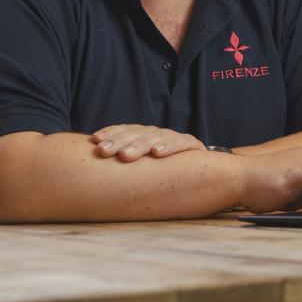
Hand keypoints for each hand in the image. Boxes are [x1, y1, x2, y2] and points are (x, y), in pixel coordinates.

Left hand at [90, 125, 204, 161]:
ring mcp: (175, 138)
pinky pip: (181, 143)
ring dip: (139, 145)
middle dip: (118, 141)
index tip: (94, 140)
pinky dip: (170, 147)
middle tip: (102, 151)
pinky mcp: (193, 146)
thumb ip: (128, 162)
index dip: (110, 133)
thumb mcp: (145, 167)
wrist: (207, 172)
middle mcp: (158, 134)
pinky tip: (158, 153)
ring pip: (155, 137)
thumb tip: (95, 164)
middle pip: (136, 133)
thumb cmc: (168, 172)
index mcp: (145, 136)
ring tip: (125, 156)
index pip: (125, 130)